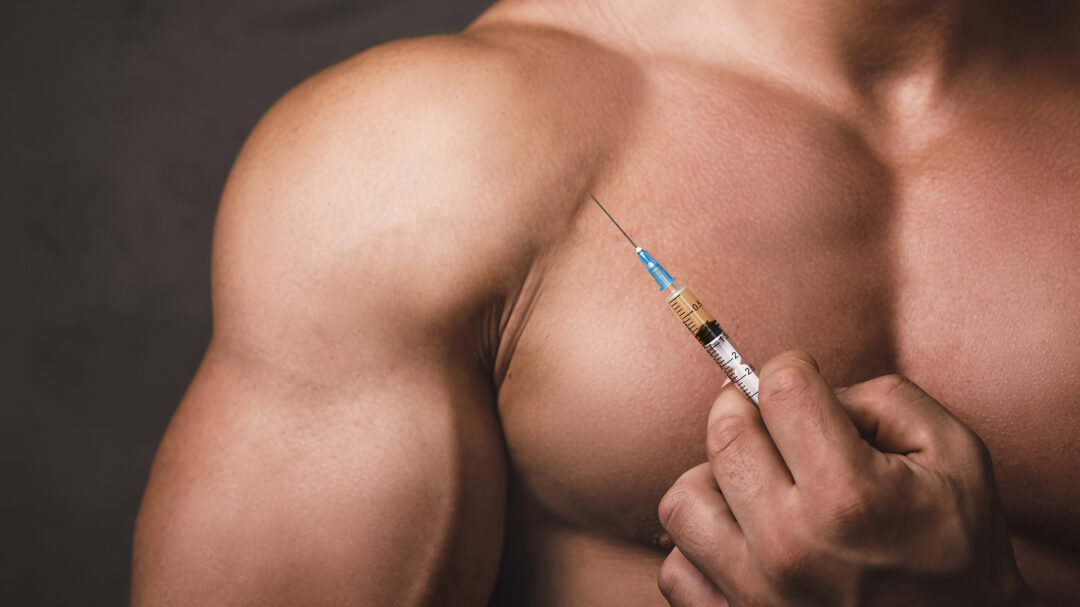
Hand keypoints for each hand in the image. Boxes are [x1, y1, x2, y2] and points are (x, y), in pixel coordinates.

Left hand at [657, 350, 1032, 606]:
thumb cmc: (959, 551)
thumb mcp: (956, 456)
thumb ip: (884, 399)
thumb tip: (813, 389)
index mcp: (849, 497)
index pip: (780, 389)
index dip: (793, 369)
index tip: (804, 381)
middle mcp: (791, 546)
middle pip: (725, 433)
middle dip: (747, 408)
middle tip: (773, 419)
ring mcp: (756, 593)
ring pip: (685, 498)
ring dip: (714, 479)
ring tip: (755, 484)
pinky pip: (676, 567)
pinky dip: (702, 546)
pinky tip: (743, 538)